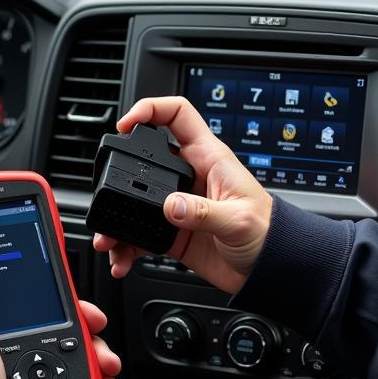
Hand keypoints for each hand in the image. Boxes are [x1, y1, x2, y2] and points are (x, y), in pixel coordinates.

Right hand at [93, 97, 272, 292]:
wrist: (271, 269)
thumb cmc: (268, 233)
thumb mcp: (239, 219)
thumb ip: (204, 212)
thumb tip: (171, 206)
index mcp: (209, 158)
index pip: (177, 115)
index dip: (150, 109)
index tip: (126, 124)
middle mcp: (189, 177)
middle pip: (145, 159)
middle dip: (119, 172)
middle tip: (106, 189)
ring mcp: (179, 205)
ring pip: (136, 201)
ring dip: (117, 219)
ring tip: (108, 240)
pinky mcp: (174, 232)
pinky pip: (140, 234)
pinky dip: (127, 247)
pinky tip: (122, 259)